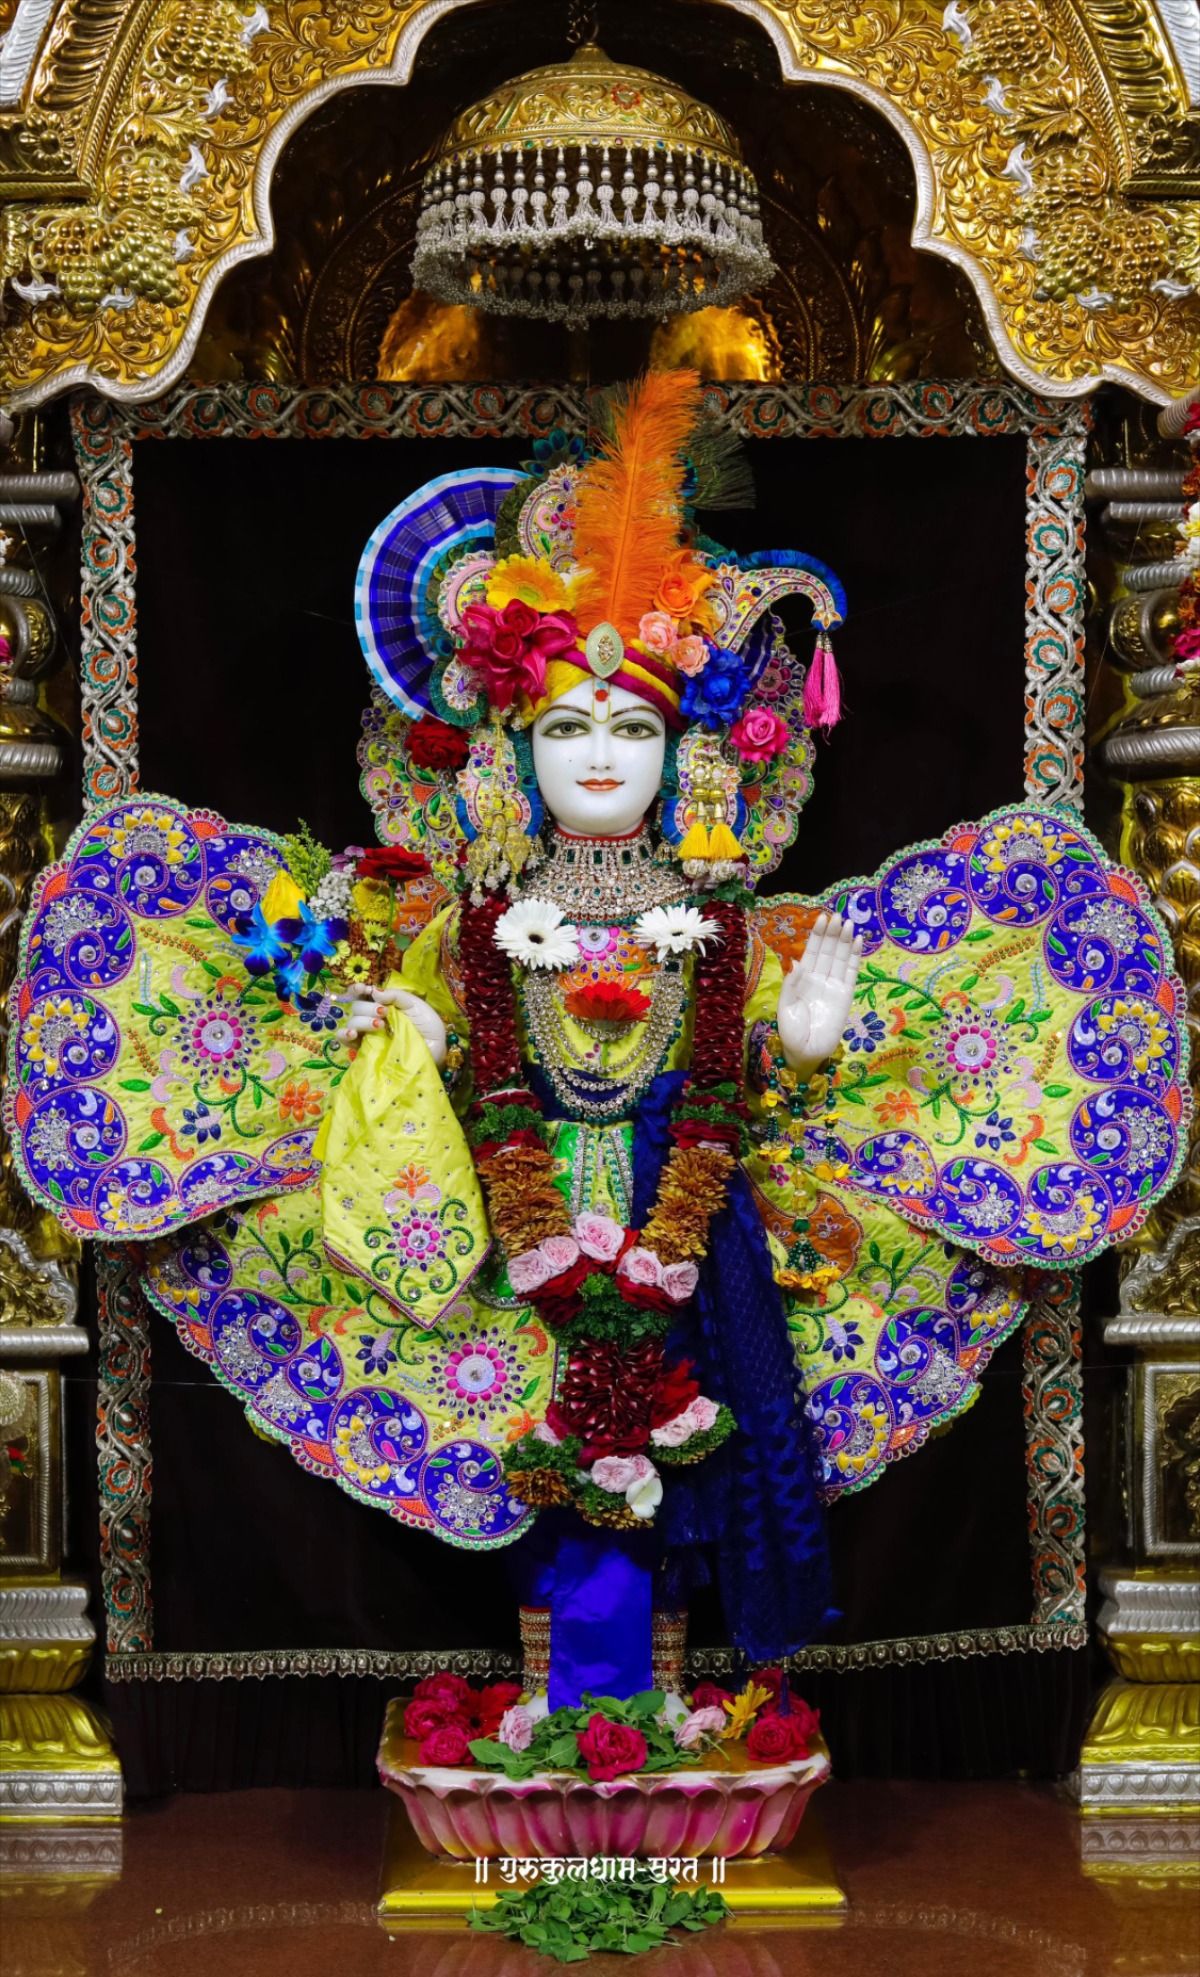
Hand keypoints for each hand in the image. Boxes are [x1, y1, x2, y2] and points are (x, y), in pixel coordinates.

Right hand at [341, 985, 446, 1065]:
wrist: (435, 1048)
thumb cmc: (426, 1025)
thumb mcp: (414, 1004)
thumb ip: (395, 996)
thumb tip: (373, 991)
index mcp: (382, 1004)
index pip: (362, 994)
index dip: (358, 989)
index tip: (363, 989)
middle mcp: (372, 1017)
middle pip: (357, 1008)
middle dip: (368, 1008)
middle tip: (384, 1013)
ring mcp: (368, 1034)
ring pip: (352, 1023)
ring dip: (362, 1021)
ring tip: (379, 1025)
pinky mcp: (366, 1050)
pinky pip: (346, 1042)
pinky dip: (344, 1035)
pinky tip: (353, 1033)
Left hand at [777, 911, 861, 1077]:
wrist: (806, 1052)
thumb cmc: (791, 1032)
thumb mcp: (785, 1007)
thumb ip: (791, 985)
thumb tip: (796, 962)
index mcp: (802, 979)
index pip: (811, 951)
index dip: (817, 936)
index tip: (822, 918)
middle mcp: (819, 978)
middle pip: (828, 951)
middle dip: (832, 934)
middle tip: (838, 916)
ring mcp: (833, 985)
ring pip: (841, 958)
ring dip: (845, 941)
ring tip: (849, 924)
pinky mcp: (846, 995)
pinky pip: (852, 972)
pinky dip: (856, 957)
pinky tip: (858, 942)